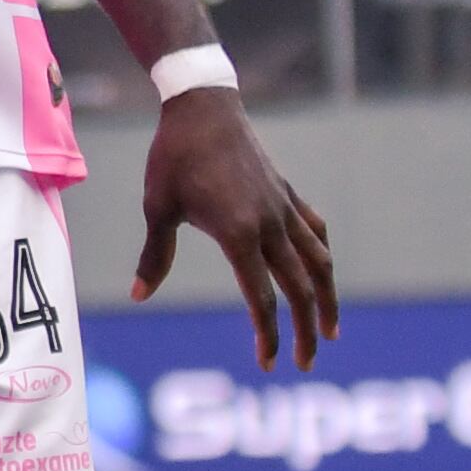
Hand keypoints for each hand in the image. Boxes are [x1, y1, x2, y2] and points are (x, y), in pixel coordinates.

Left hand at [132, 87, 337, 369]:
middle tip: (305, 363)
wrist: (202, 107)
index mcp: (239, 233)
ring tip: (330, 330)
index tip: (269, 362)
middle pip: (300, 288)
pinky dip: (322, 256)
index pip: (262, 298)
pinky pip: (315, 230)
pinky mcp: (287, 193)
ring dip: (327, 298)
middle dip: (305, 330)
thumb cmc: (174, 157)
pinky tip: (322, 273)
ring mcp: (284, 208)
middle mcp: (271, 224)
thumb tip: (140, 295)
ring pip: (319, 262)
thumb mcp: (158, 207)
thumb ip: (156, 255)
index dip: (268, 334)